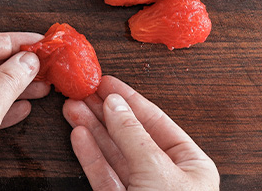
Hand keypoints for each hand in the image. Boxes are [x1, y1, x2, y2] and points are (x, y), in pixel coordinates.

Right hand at [63, 75, 218, 190]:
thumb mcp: (157, 172)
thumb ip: (133, 136)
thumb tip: (114, 104)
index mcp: (190, 163)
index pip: (156, 121)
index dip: (129, 99)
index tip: (106, 81)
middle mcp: (167, 175)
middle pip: (130, 134)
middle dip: (104, 112)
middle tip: (82, 92)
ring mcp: (142, 190)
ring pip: (113, 153)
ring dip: (92, 130)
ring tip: (71, 108)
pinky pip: (104, 175)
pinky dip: (90, 155)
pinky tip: (78, 135)